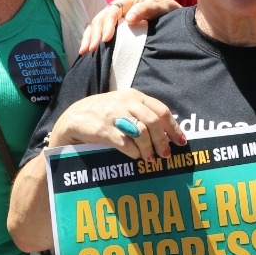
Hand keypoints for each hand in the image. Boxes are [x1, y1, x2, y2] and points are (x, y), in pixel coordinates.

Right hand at [49, 88, 185, 160]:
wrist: (74, 118)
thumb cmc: (103, 114)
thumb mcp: (123, 106)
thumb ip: (142, 113)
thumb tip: (167, 131)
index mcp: (134, 96)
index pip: (161, 110)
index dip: (173, 128)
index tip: (181, 142)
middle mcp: (125, 102)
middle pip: (154, 122)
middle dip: (163, 141)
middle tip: (166, 154)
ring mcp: (114, 115)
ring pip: (141, 132)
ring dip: (149, 148)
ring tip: (150, 158)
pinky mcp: (103, 129)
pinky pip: (125, 143)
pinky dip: (133, 152)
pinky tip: (135, 157)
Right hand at [79, 0, 181, 53]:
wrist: (167, 12)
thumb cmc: (163, 9)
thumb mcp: (158, 6)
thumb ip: (144, 10)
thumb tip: (129, 19)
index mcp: (125, 1)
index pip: (112, 12)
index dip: (107, 25)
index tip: (106, 39)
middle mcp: (116, 7)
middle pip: (100, 18)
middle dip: (94, 34)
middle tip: (92, 49)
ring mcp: (112, 17)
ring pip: (95, 24)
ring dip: (88, 37)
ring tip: (84, 51)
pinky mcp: (111, 25)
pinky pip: (97, 30)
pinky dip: (90, 38)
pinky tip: (86, 50)